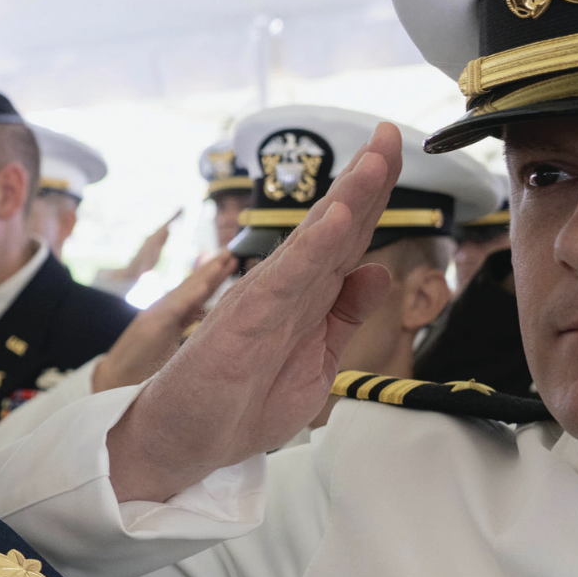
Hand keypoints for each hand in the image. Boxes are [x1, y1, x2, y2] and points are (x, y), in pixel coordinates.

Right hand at [106, 124, 403, 502]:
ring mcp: (263, 300)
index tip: (394, 153)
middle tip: (389, 133)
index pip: (346, 239)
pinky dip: (312, 249)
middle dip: (364, 180)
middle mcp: (285, 289)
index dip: (373, 197)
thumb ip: (343, 317)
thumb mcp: (315, 363)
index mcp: (305, 297)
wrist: (183, 443)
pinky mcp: (242, 321)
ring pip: (312, 242)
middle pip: (332, 226)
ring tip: (374, 160)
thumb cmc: (237, 405)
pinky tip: (337, 220)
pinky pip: (284, 280)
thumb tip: (377, 272)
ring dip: (346, 199)